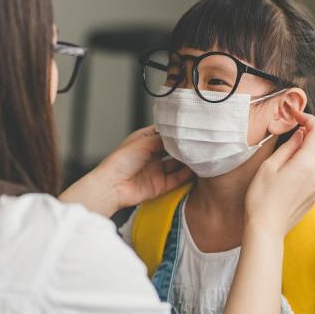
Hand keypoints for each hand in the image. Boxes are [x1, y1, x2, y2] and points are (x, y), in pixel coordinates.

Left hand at [59, 126, 192, 216]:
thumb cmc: (120, 161)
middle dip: (185, 147)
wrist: (112, 185)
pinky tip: (197, 169)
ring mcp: (157, 171)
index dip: (176, 132)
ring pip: (178, 164)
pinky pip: (178, 179)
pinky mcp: (161, 185)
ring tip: (202, 155)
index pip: (165, 134)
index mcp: (145, 142)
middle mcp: (152, 155)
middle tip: (200, 142)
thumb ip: (162, 138)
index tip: (190, 128)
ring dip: (189, 161)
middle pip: (174, 150)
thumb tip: (178, 135)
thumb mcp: (143, 143)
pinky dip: (188, 175)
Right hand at [244, 109, 314, 236]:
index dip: (309, 120)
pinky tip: (298, 163)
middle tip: (302, 128)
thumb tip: (300, 134)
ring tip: (300, 144)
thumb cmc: (261, 198)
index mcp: (305, 165)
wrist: (266, 228)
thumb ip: (288, 148)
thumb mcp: (269, 166)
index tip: (297, 115)